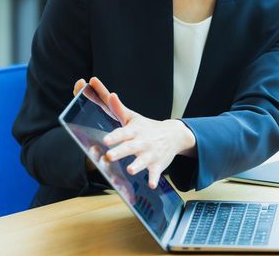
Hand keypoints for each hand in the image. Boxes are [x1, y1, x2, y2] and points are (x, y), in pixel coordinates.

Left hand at [73, 78, 195, 188]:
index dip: (114, 137)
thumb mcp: (133, 117)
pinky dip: (154, 178)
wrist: (173, 134)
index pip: (123, 133)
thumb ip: (118, 108)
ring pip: (143, 161)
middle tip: (109, 156)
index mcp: (135, 130)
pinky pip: (156, 173)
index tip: (105, 140)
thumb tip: (110, 94)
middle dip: (120, 151)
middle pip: (130, 147)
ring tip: (131, 170)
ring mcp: (151, 154)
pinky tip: (151, 184)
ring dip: (137, 165)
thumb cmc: (146, 127)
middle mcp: (143, 142)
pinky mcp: (158, 165)